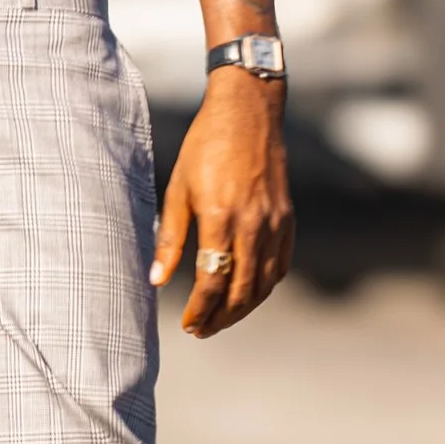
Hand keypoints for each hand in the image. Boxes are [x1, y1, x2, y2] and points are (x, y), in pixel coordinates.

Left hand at [151, 74, 294, 337]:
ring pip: (264, 284)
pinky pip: (280, 265)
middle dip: (220, 318)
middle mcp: (253, 225)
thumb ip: (170, 238)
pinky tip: (248, 292)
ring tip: (221, 318)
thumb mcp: (178, 189)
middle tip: (201, 330)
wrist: (247, 113)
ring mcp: (275, 222)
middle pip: (241, 291)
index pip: (212, 282)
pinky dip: (265, 286)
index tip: (187, 324)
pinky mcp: (288, 218)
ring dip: (243, 308)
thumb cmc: (205, 146)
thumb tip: (157, 281)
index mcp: (220, 217)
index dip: (199, 310)